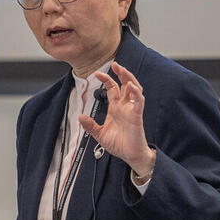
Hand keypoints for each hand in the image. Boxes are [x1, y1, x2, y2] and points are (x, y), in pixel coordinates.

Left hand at [78, 61, 155, 176]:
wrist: (129, 155)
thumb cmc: (119, 144)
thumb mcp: (99, 134)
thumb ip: (90, 126)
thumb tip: (80, 117)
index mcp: (115, 108)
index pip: (112, 88)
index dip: (106, 80)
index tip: (97, 74)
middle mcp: (124, 106)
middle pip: (125, 84)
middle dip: (121, 73)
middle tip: (115, 64)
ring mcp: (131, 110)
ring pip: (134, 89)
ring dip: (129, 79)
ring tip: (123, 70)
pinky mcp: (137, 116)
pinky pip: (138, 102)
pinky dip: (136, 93)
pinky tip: (131, 87)